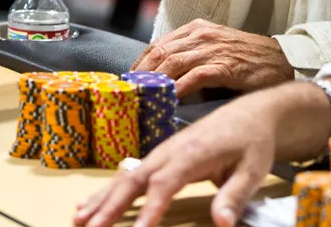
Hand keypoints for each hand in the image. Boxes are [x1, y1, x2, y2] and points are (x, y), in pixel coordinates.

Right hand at [73, 86, 293, 226]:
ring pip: (125, 175)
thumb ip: (234, 196)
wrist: (251, 113)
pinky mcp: (160, 156)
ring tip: (78, 218)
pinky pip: (130, 174)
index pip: (165, 183)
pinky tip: (91, 204)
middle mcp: (170, 150)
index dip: (150, 208)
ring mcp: (162, 152)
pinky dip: (108, 190)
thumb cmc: (252, 142)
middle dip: (111, 205)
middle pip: (134, 178)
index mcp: (192, 152)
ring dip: (101, 198)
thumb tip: (222, 223)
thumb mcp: (252, 169)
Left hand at [131, 19, 294, 97]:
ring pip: (173, 62)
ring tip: (142, 97)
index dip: (140, 63)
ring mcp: (213, 49)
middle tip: (129, 93)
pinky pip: (195, 76)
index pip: (158, 44)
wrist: (284, 60)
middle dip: (141, 73)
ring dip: (154, 81)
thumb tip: (165, 83)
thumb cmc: (248, 60)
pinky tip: (169, 99)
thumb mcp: (215, 51)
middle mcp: (202, 35)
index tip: (129, 81)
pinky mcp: (226, 65)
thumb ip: (192, 60)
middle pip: (160, 52)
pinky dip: (179, 88)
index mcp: (197, 29)